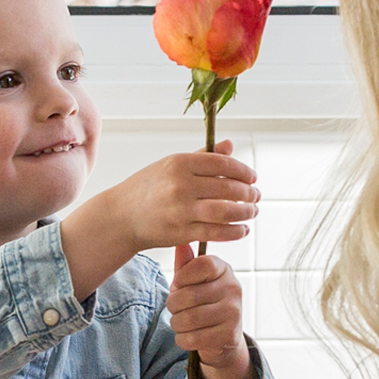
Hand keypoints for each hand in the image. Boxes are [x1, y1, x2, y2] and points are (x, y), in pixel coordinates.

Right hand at [84, 142, 259, 251]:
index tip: (252, 178)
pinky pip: (216, 232)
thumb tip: (230, 146)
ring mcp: (181, 210)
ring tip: (252, 212)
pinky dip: (234, 232)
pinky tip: (241, 230)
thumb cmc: (148, 188)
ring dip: (245, 213)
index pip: (223, 164)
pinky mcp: (181, 232)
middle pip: (228, 188)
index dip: (243, 171)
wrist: (121, 216)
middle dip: (249, 193)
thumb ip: (203, 157)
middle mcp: (181, 185)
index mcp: (179, 163)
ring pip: (226, 211)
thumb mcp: (170, 165)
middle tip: (257, 196)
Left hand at [168, 245, 251, 377]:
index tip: (178, 284)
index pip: (202, 265)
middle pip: (189, 295)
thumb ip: (185, 265)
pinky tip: (187, 335)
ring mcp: (234, 312)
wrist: (222, 336)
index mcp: (224, 269)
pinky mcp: (230, 335)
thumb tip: (180, 243)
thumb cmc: (202, 302)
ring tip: (180, 322)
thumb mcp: (193, 281)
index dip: (183, 276)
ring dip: (176, 323)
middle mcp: (234, 288)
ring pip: (188, 319)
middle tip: (174, 308)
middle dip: (173, 305)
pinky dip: (182, 339)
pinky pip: (193, 338)